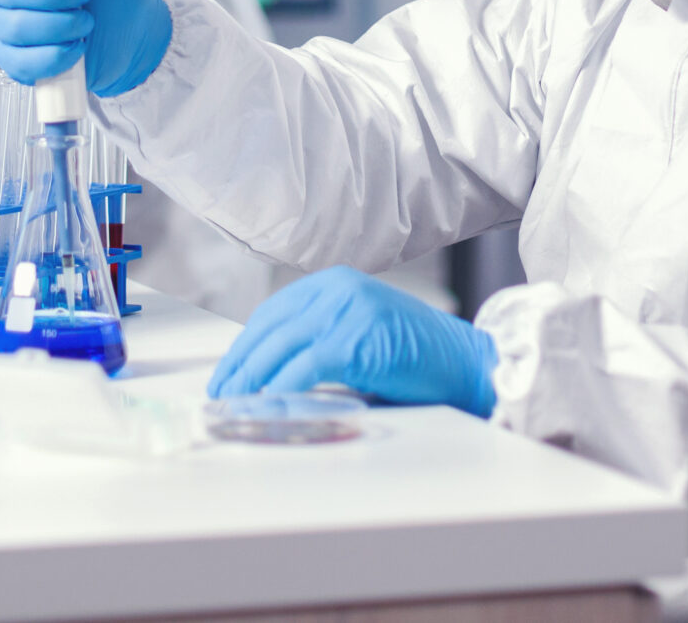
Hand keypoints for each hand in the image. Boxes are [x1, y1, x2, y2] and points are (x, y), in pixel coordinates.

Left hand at [209, 265, 497, 416]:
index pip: (275, 312)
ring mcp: (348, 310)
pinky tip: (267, 405)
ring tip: (233, 403)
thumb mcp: (362, 332)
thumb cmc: (418, 356)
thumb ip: (323, 337)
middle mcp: (339, 288)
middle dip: (239, 362)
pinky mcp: (357, 339)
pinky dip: (280, 388)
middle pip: (270, 326)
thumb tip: (274, 369)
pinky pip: (304, 366)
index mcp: (336, 282)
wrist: (467, 362)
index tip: (229, 369)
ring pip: (280, 345)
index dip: (246, 343)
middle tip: (220, 392)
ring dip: (250, 377)